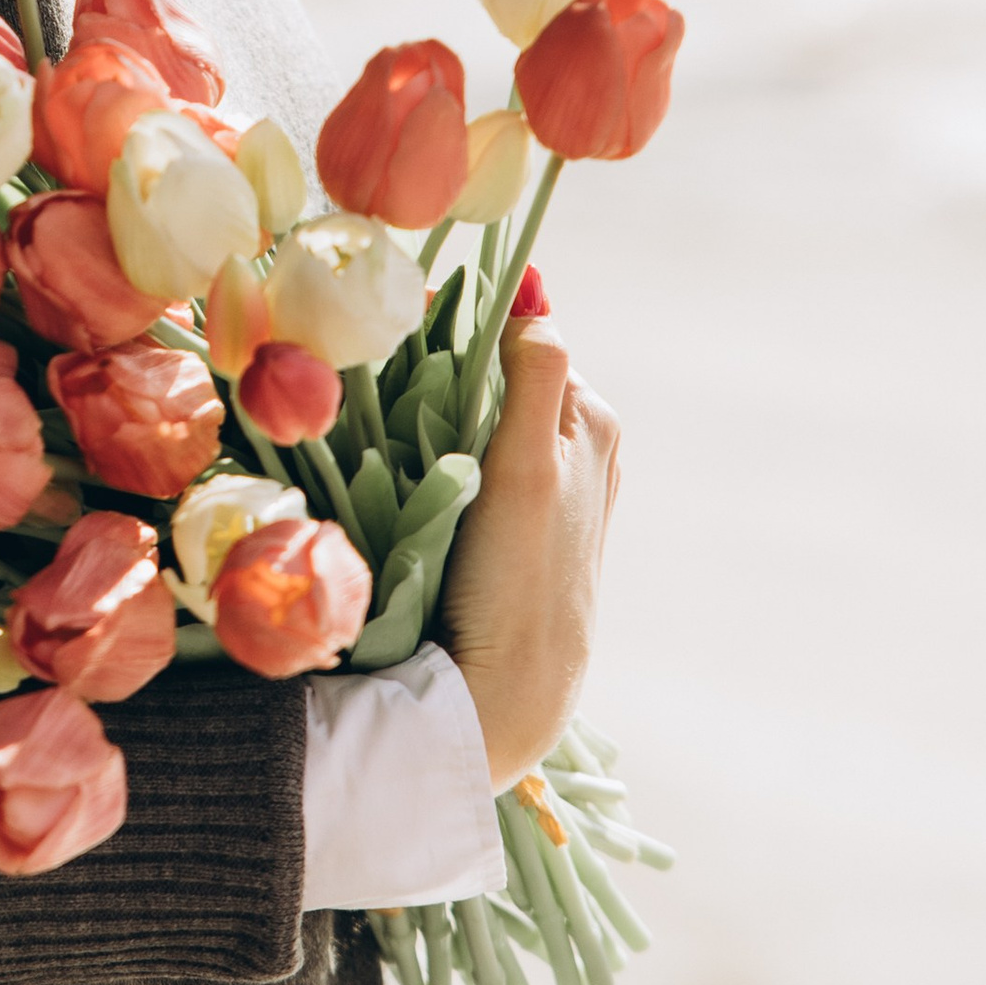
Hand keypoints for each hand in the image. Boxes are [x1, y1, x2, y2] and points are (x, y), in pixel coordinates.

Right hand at [437, 318, 620, 792]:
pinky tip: (427, 488)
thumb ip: (533, 372)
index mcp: (591, 418)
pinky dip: (455, 462)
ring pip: (492, 422)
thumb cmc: (518, 574)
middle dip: (451, 379)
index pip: (519, 339)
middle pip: (503, 380)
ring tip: (406, 449)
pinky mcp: (533, 528)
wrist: (514, 687)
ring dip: (447, 422)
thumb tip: (530, 297)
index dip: (461, 337)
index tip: (404, 348)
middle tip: (394, 400)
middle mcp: (587, 447)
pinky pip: (488, 465)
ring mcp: (562, 490)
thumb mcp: (526, 462)